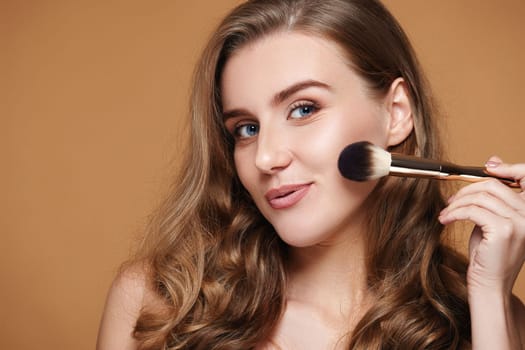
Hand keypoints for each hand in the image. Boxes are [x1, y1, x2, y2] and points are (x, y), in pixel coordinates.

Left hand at [438, 156, 524, 293]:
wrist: (490, 285)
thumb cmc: (488, 255)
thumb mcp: (492, 221)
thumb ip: (492, 199)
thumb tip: (492, 163)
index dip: (505, 167)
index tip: (485, 167)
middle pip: (493, 186)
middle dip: (466, 190)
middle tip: (451, 202)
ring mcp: (519, 223)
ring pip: (480, 198)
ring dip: (456, 204)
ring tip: (446, 213)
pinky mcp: (503, 231)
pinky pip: (472, 211)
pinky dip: (454, 213)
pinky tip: (446, 220)